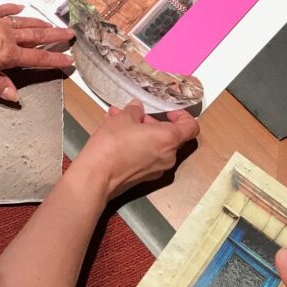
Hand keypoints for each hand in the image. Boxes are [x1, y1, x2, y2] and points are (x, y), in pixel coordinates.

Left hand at [0, 0, 72, 100]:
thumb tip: (15, 96)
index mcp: (7, 54)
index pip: (36, 58)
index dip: (54, 60)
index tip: (70, 59)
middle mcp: (7, 36)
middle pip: (36, 35)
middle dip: (54, 35)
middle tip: (71, 32)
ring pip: (23, 22)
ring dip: (39, 23)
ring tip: (51, 23)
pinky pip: (2, 10)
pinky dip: (13, 8)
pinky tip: (20, 6)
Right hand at [73, 100, 198, 200]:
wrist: (95, 178)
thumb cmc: (113, 144)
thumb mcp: (122, 119)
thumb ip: (134, 111)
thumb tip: (137, 108)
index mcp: (168, 140)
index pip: (191, 127)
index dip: (182, 116)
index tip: (167, 111)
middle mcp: (167, 157)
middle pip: (169, 136)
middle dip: (150, 122)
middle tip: (132, 114)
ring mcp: (156, 169)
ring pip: (154, 145)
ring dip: (139, 131)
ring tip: (116, 120)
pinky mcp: (143, 177)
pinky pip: (145, 156)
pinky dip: (135, 145)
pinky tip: (113, 135)